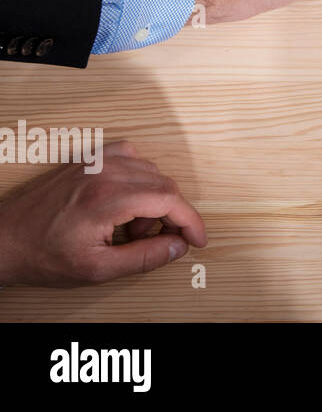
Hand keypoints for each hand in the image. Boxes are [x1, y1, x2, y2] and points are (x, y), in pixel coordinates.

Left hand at [0, 141, 205, 286]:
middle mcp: (105, 173)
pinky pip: (131, 157)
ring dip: (153, 200)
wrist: (3, 240)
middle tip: (158, 242)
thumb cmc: (42, 255)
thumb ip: (143, 258)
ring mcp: (96, 162)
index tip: (197, 239)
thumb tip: (177, 247)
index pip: (170, 200)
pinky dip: (139, 178)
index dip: (191, 221)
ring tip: (130, 229)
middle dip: (172, 216)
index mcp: (108, 199)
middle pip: (165, 185)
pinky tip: (126, 200)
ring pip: (151, 171)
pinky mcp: (89, 159)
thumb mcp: (96, 269)